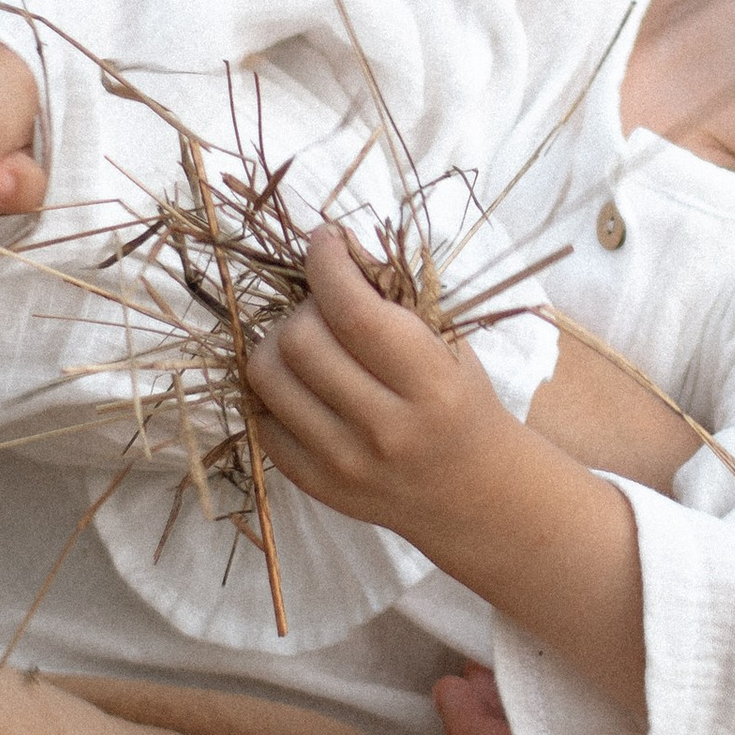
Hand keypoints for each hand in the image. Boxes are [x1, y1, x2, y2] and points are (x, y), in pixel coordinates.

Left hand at [245, 229, 521, 543]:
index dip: (327, 265)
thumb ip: (396, 301)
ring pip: (267, 377)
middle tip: (324, 306)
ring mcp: (344, 462)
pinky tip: (303, 384)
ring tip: (307, 342)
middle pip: (300, 342)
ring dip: (278, 343)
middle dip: (304, 307)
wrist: (472, 494)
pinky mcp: (315, 484)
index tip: (324, 240)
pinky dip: (275, 390)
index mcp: (431, 387)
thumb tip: (334, 250)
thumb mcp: (449, 347)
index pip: (354, 314)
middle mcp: (385, 429)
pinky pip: (261, 419)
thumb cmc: (462, 404)